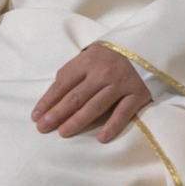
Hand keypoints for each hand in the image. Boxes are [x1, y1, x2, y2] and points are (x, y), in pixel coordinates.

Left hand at [31, 44, 153, 142]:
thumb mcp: (90, 55)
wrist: (148, 47)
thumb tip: (55, 93)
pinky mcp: (137, 94)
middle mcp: (103, 72)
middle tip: (43, 128)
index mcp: (87, 61)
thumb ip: (74, 71)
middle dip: (57, 114)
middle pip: (76, 97)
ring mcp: (121, 84)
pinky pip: (122, 113)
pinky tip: (101, 138)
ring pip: (95, 106)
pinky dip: (112, 125)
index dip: (48, 101)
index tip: (36, 116)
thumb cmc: (112, 55)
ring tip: (63, 133)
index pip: (63, 83)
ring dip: (77, 121)